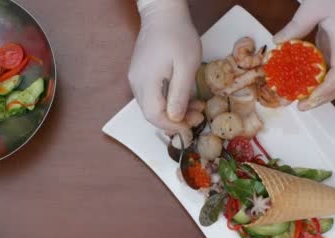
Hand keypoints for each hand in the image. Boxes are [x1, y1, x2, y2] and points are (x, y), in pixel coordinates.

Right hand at [128, 0, 201, 141]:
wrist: (163, 13)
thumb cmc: (177, 34)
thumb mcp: (186, 65)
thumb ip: (180, 93)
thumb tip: (175, 117)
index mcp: (146, 82)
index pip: (154, 115)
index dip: (172, 126)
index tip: (190, 127)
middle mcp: (136, 83)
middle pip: (151, 113)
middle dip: (175, 120)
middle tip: (198, 117)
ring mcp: (136, 78)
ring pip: (152, 105)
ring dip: (173, 111)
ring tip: (196, 107)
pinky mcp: (140, 74)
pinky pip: (152, 95)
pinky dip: (168, 101)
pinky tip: (183, 96)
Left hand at [273, 0, 334, 110]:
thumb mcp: (313, 7)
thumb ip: (296, 26)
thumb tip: (279, 42)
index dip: (324, 93)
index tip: (307, 102)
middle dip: (321, 98)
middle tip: (300, 106)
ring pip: (334, 77)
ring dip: (318, 89)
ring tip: (298, 97)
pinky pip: (327, 66)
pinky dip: (315, 77)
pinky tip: (300, 80)